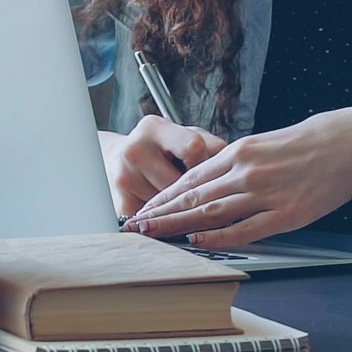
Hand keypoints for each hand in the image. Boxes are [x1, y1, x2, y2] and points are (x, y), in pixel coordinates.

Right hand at [108, 116, 226, 216]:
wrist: (116, 161)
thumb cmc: (162, 151)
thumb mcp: (185, 137)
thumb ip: (211, 149)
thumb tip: (234, 174)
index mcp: (153, 128)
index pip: (194, 148)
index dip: (208, 163)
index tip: (210, 171)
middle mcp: (134, 150)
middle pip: (184, 183)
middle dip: (199, 191)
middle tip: (208, 195)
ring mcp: (125, 179)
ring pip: (174, 206)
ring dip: (186, 209)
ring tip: (181, 200)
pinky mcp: (121, 205)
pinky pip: (159, 223)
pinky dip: (170, 223)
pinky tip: (172, 217)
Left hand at [130, 110, 351, 248]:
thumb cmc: (314, 142)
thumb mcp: (268, 143)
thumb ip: (240, 161)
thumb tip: (215, 177)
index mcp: (241, 150)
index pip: (191, 177)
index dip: (164, 195)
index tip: (144, 207)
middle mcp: (247, 170)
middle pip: (193, 195)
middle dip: (161, 211)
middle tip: (134, 225)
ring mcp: (266, 192)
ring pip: (211, 211)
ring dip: (178, 224)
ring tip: (154, 234)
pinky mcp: (287, 212)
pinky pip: (246, 228)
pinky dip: (219, 236)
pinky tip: (198, 241)